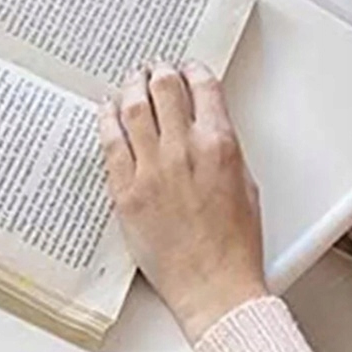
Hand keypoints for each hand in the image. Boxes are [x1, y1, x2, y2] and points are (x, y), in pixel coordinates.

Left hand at [99, 60, 266, 344]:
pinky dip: (107, 118)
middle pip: (164, 88)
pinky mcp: (125, 190)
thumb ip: (223, 147)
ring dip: (131, 86)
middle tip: (153, 67)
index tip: (187, 68)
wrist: (213, 285)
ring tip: (130, 79)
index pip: (203, 87)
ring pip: (133, 108)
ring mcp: (150, 169)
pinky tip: (106, 108)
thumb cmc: (234, 243)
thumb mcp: (245, 183)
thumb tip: (205, 124)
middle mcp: (183, 150)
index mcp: (219, 144)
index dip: (192, 70)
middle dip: (159, 71)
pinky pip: (110, 142)